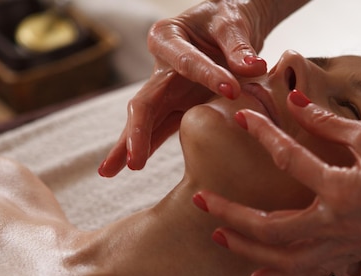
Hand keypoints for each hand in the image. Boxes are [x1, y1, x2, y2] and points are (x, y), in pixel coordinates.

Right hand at [98, 0, 269, 176]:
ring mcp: (165, 90)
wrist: (228, 28)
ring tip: (108, 171)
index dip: (208, 75)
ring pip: (145, 121)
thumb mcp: (232, 23)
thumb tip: (253, 66)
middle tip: (135, 160)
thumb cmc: (226, 20)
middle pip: (145, 101)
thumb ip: (239, 44)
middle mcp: (160, 67)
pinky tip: (129, 167)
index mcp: (169, 38)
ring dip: (129, 147)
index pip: (185, 61)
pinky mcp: (176, 107)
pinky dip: (147, 147)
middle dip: (139, 132)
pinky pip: (160, 129)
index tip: (232, 90)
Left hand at [196, 92, 360, 275]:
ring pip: (287, 262)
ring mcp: (348, 246)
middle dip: (232, 217)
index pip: (290, 160)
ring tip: (219, 240)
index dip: (262, 135)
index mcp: (345, 190)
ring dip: (248, 252)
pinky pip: (310, 272)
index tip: (240, 118)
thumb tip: (294, 101)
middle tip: (202, 201)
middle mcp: (342, 225)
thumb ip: (327, 123)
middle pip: (273, 230)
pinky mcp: (355, 255)